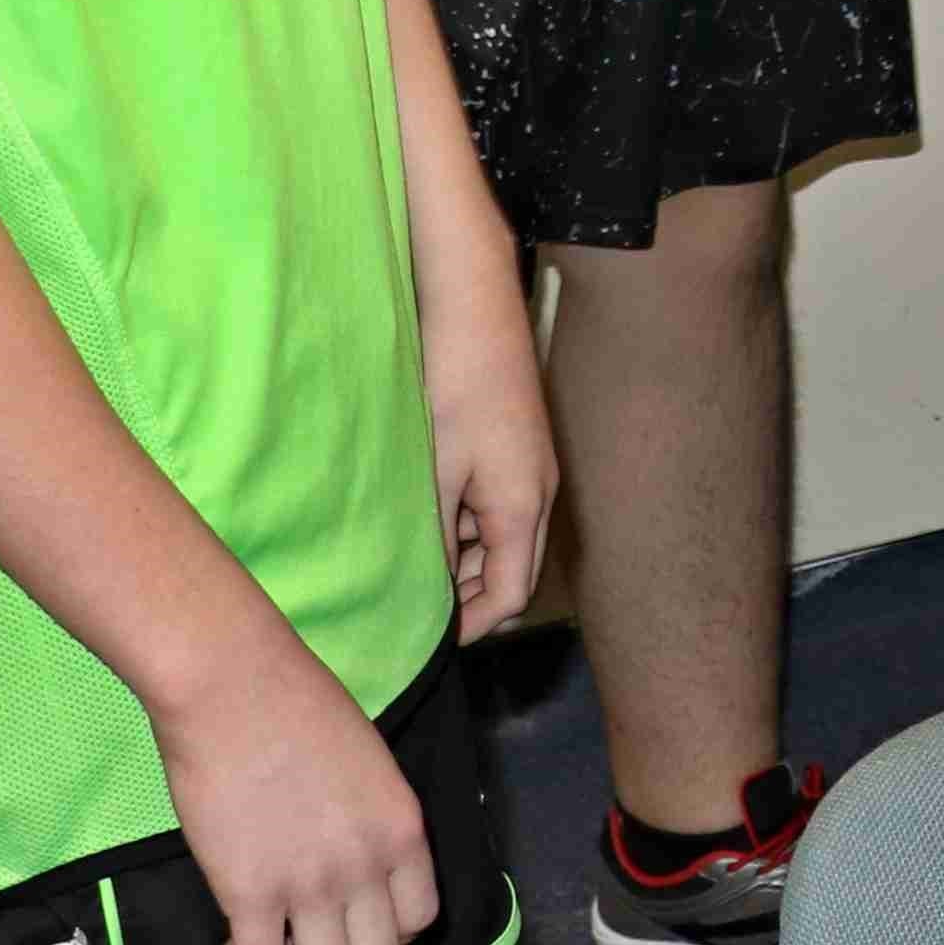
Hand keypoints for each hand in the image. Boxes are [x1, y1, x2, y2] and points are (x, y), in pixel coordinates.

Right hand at [147, 633, 437, 944]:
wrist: (235, 686)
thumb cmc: (298, 706)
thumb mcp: (371, 766)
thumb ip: (374, 821)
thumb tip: (360, 864)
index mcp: (404, 831)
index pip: (420, 920)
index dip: (387, 931)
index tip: (354, 919)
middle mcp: (367, 866)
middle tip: (309, 936)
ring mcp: (310, 883)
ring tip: (272, 941)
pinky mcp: (248, 893)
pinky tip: (233, 940)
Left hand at [420, 250, 557, 639]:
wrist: (473, 305)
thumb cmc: (454, 383)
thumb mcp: (434, 469)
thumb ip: (434, 534)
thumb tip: (428, 587)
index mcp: (523, 506)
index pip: (512, 595)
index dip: (471, 625)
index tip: (426, 638)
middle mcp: (538, 494)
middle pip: (512, 571)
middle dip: (467, 596)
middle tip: (409, 604)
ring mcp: (530, 471)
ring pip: (501, 540)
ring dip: (460, 557)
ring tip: (405, 555)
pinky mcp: (517, 450)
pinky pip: (495, 507)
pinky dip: (461, 523)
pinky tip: (421, 510)